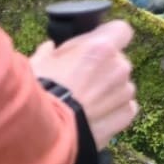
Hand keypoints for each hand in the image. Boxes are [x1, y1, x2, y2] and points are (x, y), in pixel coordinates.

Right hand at [28, 20, 137, 151]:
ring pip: (122, 85)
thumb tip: (50, 48)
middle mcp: (119, 67)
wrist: (41, 133)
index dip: (109, 37)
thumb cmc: (38, 92)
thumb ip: (51, 53)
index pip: (122, 30)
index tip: (96, 45)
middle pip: (119, 60)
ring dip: (109, 90)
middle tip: (81, 80)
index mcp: (101, 48)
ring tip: (84, 103)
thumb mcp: (38, 63)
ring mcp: (125, 93)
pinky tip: (93, 116)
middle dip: (104, 67)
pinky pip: (125, 107)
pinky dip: (113, 110)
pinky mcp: (125, 116)